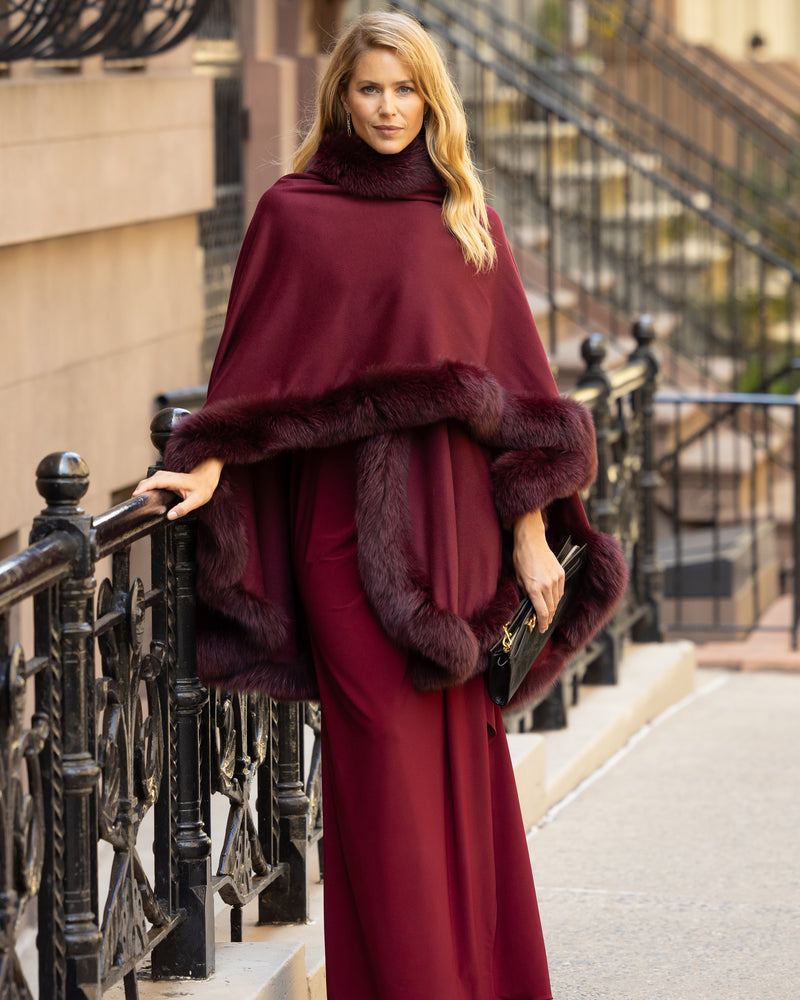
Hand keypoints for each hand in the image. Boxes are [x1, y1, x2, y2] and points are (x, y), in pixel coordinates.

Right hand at [132, 457, 223, 519]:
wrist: (207, 478)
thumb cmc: (203, 488)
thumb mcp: (196, 501)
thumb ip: (183, 509)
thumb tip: (170, 516)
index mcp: (174, 480)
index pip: (155, 482)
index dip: (144, 487)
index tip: (136, 495)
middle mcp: (169, 476)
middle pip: (149, 480)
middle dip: (140, 489)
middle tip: (134, 501)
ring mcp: (167, 476)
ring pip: (150, 479)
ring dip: (142, 487)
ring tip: (137, 498)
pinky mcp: (167, 478)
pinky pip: (153, 481)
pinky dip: (147, 486)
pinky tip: (146, 494)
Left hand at [512, 510, 564, 632]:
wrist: (531, 541)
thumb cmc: (521, 559)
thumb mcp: (518, 579)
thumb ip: (526, 593)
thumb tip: (531, 606)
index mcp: (534, 588)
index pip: (542, 613)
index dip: (542, 624)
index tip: (541, 629)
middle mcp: (547, 585)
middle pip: (551, 609)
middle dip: (547, 618)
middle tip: (543, 623)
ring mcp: (556, 579)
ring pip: (557, 601)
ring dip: (552, 608)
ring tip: (547, 612)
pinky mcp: (561, 573)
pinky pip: (560, 591)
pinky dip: (556, 597)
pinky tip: (551, 599)